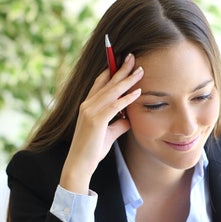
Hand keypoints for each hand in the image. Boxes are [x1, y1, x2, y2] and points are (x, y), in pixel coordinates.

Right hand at [61, 54, 143, 193]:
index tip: (122, 61)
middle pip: (107, 82)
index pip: (100, 82)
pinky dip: (127, 98)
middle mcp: (87, 104)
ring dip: (127, 79)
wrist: (80, 165)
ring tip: (140, 70)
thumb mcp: (109, 133)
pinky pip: (114, 106)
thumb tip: (130, 119)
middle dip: (120, 68)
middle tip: (133, 57)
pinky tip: (138, 92)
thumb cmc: (92, 150)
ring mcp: (90, 111)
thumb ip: (119, 124)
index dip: (111, 70)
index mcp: (88, 105)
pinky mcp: (96, 120)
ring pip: (112, 91)